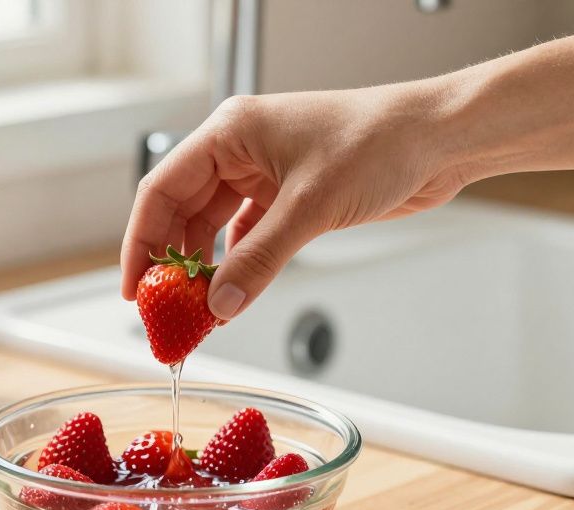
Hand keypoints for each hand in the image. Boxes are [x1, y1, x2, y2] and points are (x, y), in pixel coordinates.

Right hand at [120, 86, 467, 319]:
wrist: (439, 140)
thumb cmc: (379, 141)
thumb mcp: (310, 206)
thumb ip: (259, 260)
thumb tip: (220, 304)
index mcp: (229, 133)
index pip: (162, 190)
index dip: (141, 242)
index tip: (134, 288)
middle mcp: (239, 151)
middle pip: (182, 213)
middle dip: (170, 264)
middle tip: (163, 312)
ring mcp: (264, 174)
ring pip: (213, 229)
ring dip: (204, 270)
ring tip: (195, 312)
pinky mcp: (289, 197)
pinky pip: (246, 237)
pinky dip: (236, 266)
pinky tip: (231, 294)